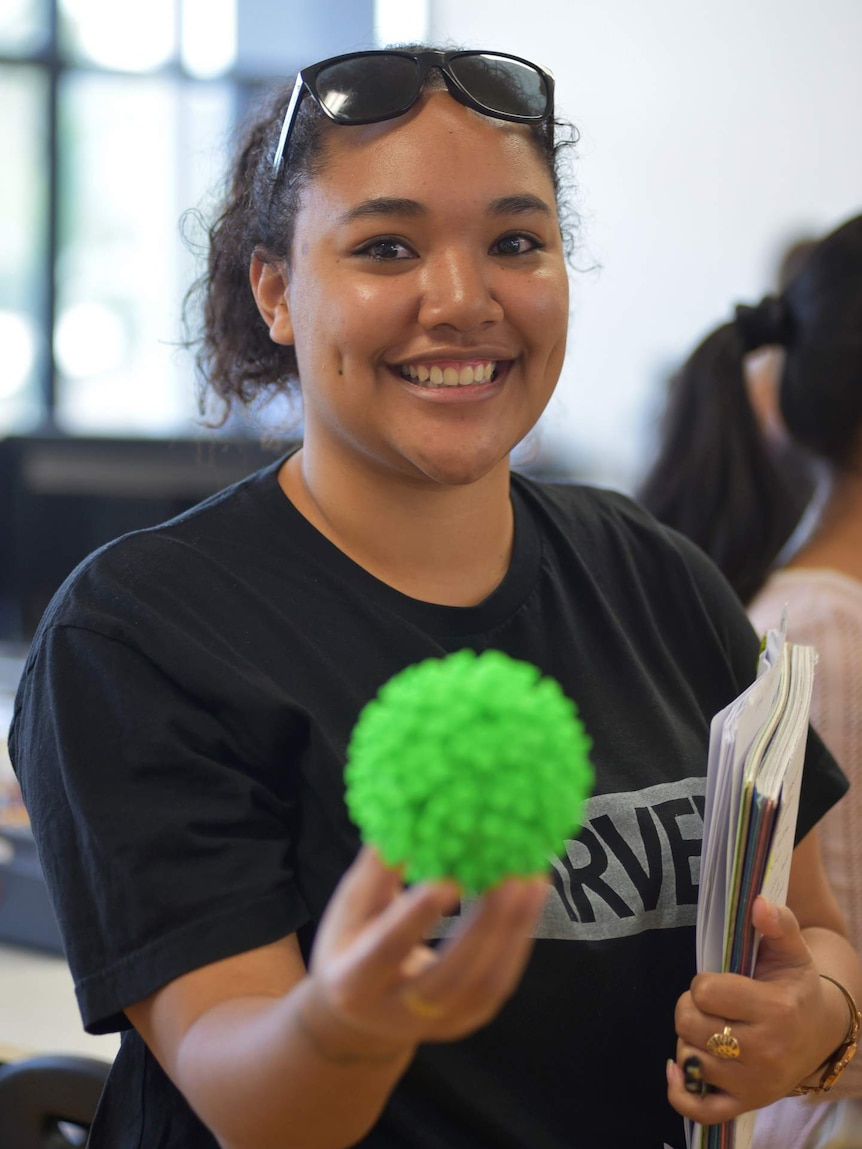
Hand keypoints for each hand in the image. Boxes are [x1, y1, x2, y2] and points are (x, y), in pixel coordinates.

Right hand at [304, 846, 547, 1053]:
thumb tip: (408, 815)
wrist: (360, 1017)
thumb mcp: (350, 907)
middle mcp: (397, 1012)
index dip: (418, 916)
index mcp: (355, 982)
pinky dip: (520, 937)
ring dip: (513, 929)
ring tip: (531, 879)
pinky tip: (532, 896)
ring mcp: (439, 1024)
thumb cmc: (352, 943)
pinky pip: (500, 980)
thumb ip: (378, 869)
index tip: (449, 879)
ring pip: (485, 983)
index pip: (388, 949)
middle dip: (485, 926)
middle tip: (510, 876)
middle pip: (449, 976)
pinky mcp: (470, 1019)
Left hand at [668, 896, 827, 1122]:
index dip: (702, 983)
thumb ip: (778, 922)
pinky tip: (677, 1068)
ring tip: (709, 1029)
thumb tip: (758, 903)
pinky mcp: (746, 1105)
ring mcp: (755, 1084)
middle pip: (689, 1024)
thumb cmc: (795, 985)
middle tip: (710, 1006)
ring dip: (689, 1040)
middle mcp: (766, 1051)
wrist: (820, 1032)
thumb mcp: (792, 949)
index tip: (718, 983)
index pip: (705, 992)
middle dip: (690, 1008)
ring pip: (689, 1058)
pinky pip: (699, 1108)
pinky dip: (680, 1090)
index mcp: (776, 1009)